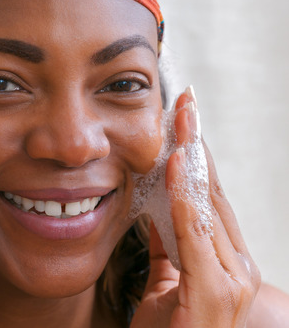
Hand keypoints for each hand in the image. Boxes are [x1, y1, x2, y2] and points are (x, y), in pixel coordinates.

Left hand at [131, 88, 259, 326]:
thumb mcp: (164, 281)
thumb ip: (168, 246)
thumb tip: (154, 206)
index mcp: (227, 260)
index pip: (209, 196)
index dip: (195, 154)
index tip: (183, 117)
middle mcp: (238, 265)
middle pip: (212, 192)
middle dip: (196, 144)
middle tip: (183, 102)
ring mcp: (233, 278)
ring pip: (208, 204)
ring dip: (192, 157)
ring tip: (181, 119)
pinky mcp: (217, 290)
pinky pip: (196, 232)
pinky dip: (186, 195)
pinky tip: (178, 165)